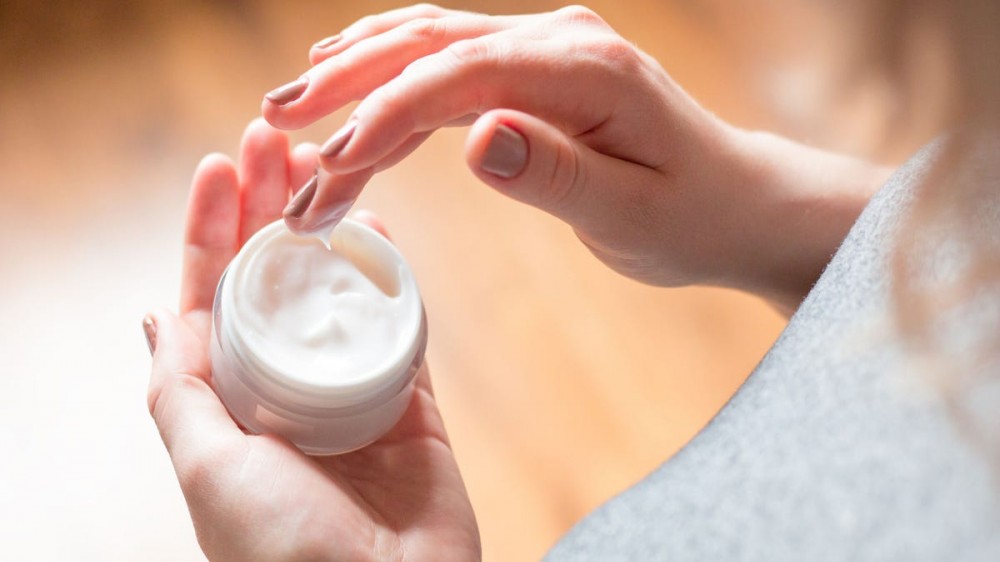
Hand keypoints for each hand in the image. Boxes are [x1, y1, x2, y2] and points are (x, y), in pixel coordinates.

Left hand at [143, 119, 479, 561]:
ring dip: (329, 229)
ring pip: (337, 292)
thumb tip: (155, 313)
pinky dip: (391, 279)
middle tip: (276, 141)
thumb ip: (180, 388)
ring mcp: (350, 393)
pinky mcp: (411, 403)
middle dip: (270, 209)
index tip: (221, 165)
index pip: (214, 298)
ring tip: (326, 166)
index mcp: (230, 402)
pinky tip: (380, 232)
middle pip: (275, 280)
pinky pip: (401, 329)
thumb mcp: (206, 464)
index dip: (212, 229)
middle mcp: (285, 391)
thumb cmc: (280, 550)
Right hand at [262, 4, 889, 313]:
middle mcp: (563, 42)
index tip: (333, 166)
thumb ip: (556, 174)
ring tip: (295, 110)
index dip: (387, 115)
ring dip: (361, 74)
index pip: (462, 75)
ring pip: (434, 45)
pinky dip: (398, 78)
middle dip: (350, 83)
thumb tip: (478, 137)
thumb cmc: (693, 215)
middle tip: (277, 119)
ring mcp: (549, 50)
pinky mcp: (538, 72)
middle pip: (433, 43)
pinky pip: (454, 63)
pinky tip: (354, 84)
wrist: (735, 201)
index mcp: (587, 70)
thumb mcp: (633, 214)